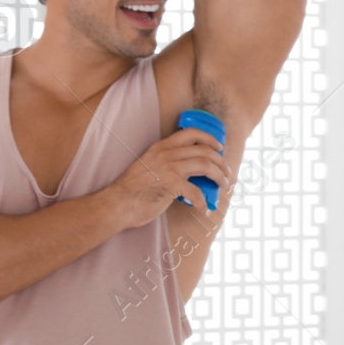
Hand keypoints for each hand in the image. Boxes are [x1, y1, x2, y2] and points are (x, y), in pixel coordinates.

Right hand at [104, 127, 230, 229]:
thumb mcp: (150, 165)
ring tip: (223, 185)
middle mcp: (166, 153)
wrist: (117, 203)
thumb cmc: (134, 189)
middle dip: (221, 162)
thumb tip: (189, 168)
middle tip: (226, 173)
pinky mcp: (169, 184)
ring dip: (219, 177)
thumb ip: (166, 162)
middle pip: (204, 151)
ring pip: (205, 166)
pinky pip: (196, 192)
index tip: (220, 148)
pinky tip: (204, 210)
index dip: (210, 139)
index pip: (191, 133)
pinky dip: (203, 203)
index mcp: (161, 146)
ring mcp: (168, 167)